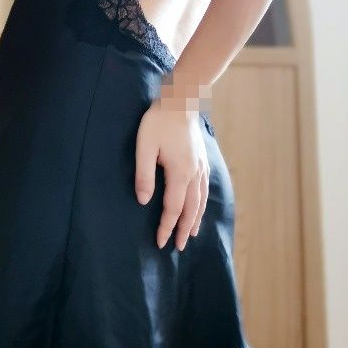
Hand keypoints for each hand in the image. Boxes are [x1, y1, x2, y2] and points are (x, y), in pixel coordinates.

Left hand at [134, 101, 209, 250]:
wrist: (180, 100)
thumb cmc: (158, 122)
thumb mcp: (144, 147)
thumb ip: (144, 175)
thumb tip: (143, 200)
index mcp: (180, 173)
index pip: (172, 208)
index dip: (166, 227)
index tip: (161, 242)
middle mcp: (194, 174)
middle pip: (190, 209)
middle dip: (183, 229)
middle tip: (177, 247)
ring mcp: (200, 167)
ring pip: (201, 200)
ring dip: (195, 219)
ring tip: (190, 234)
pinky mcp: (202, 160)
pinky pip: (205, 189)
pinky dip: (202, 203)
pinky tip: (200, 207)